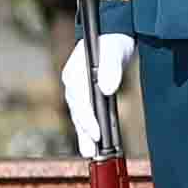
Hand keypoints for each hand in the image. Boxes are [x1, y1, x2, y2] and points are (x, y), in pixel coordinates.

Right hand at [63, 33, 130, 158]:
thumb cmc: (114, 41)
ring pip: (79, 115)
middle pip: (77, 111)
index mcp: (75, 72)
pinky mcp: (86, 94)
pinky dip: (88, 127)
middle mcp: (72, 82)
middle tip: (91, 151)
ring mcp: (77, 89)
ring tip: (90, 154)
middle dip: (84, 131)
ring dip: (84, 134)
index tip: (97, 133)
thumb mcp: (115, 51)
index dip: (88, 118)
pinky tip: (93, 143)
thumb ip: (112, 68)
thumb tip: (108, 89)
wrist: (114, 34)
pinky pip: (85, 114)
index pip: (80, 100)